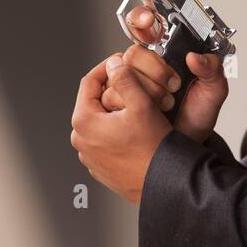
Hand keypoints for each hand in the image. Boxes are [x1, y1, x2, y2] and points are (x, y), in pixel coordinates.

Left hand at [70, 55, 170, 203]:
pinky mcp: (101, 167)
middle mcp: (82, 141)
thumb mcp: (141, 105)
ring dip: (116, 111)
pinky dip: (117, 131)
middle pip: (94, 102)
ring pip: (101, 121)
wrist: (164, 184)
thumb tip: (113, 65)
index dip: (107, 67)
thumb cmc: (153, 150)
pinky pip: (106, 140)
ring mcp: (90, 156)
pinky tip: (136, 132)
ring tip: (138, 110)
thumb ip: (124, 79)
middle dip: (113, 90)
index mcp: (84, 123)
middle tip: (134, 86)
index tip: (120, 61)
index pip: (89, 82)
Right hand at [101, 0, 228, 144]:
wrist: (187, 143)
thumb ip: (212, 69)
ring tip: (167, 104)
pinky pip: (113, 94)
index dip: (142, 16)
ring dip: (147, 90)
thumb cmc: (198, 114)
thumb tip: (196, 57)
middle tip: (173, 84)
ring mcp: (129, 83)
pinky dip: (132, 103)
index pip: (146, 25)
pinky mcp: (119, 102)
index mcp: (166, 53)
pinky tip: (149, 112)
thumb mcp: (214, 90)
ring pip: (121, 74)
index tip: (149, 20)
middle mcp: (144, 65)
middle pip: (132, 52)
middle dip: (153, 68)